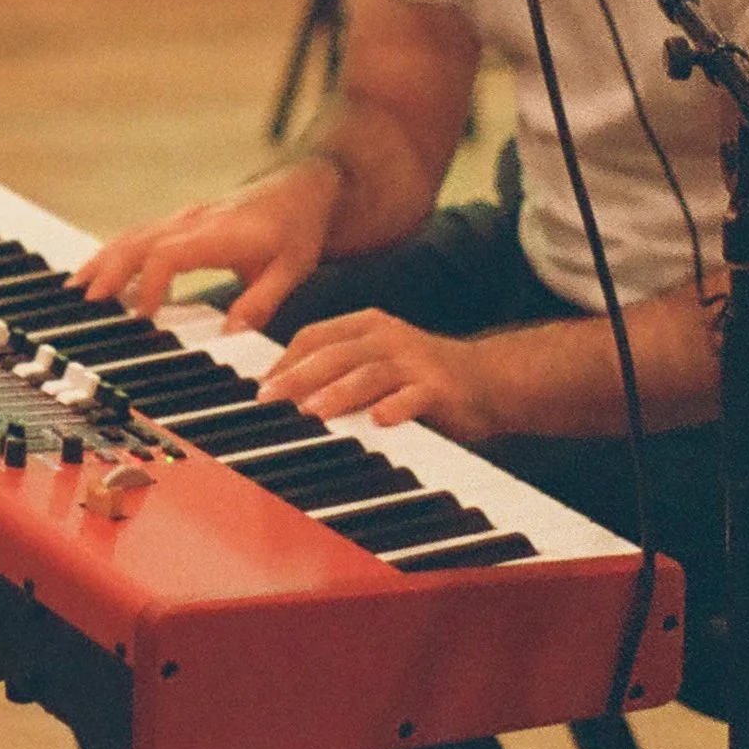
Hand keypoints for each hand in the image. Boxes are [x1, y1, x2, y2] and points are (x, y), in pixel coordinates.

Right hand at [71, 160, 340, 329]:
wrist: (302, 187)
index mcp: (219, 233)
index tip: (142, 316)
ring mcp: (185, 219)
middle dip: (109, 272)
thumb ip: (261, 302)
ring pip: (133, 236)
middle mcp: (195, 222)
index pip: (169, 255)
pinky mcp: (181, 223)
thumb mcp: (293, 269)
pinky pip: (140, 236)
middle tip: (85, 303)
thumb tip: (230, 334)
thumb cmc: (296, 228)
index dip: (151, 285)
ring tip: (75, 289)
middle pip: (139, 242)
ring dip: (104, 261)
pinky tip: (98, 274)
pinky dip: (114, 253)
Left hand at [256, 308, 495, 438]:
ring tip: (311, 412)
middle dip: (298, 376)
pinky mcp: (439, 387)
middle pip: (335, 353)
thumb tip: (283, 388)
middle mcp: (388, 338)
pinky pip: (414, 397)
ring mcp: (414, 362)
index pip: (315, 336)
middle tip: (269, 399)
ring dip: (338, 393)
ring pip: (369, 374)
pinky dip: (396, 408)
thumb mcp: (377, 361)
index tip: (258, 387)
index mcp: (368, 326)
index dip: (284, 360)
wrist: (490, 379)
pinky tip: (379, 422)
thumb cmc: (422, 376)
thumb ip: (338, 369)